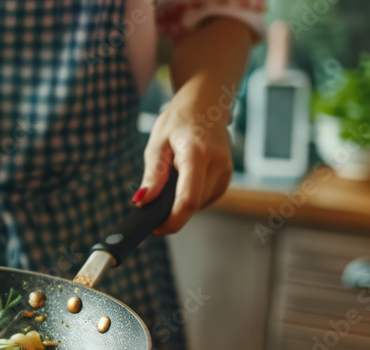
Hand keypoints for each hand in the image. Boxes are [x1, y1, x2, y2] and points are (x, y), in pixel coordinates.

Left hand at [135, 81, 233, 233]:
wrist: (208, 102)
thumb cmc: (179, 119)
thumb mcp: (157, 143)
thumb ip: (152, 175)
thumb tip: (143, 202)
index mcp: (197, 153)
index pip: (187, 200)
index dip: (171, 221)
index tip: (154, 228)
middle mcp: (218, 164)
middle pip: (192, 205)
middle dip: (170, 210)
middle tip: (152, 199)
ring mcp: (226, 171)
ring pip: (198, 204)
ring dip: (180, 201)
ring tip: (171, 177)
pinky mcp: (227, 177)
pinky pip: (205, 198)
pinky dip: (190, 195)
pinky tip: (184, 178)